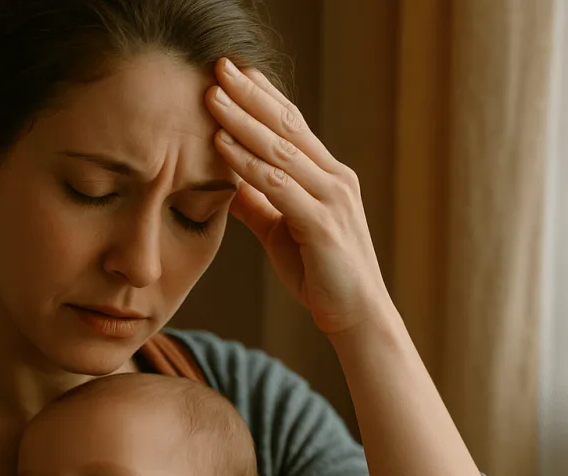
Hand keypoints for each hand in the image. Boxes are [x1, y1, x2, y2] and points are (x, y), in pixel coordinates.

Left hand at [205, 58, 392, 336]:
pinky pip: (278, 186)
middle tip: (218, 66)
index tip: (234, 73)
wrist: (356, 317)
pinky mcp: (321, 224)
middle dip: (251, 94)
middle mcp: (334, 179)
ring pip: (280, 151)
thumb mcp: (282, 232)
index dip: (263, 96)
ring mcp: (331, 199)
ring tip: (211, 97)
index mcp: (327, 176)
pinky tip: (222, 146)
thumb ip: (259, 205)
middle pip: (287, 126)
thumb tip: (227, 183)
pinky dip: (248, 164)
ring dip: (243, 121)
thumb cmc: (321, 275)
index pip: (292, 125)